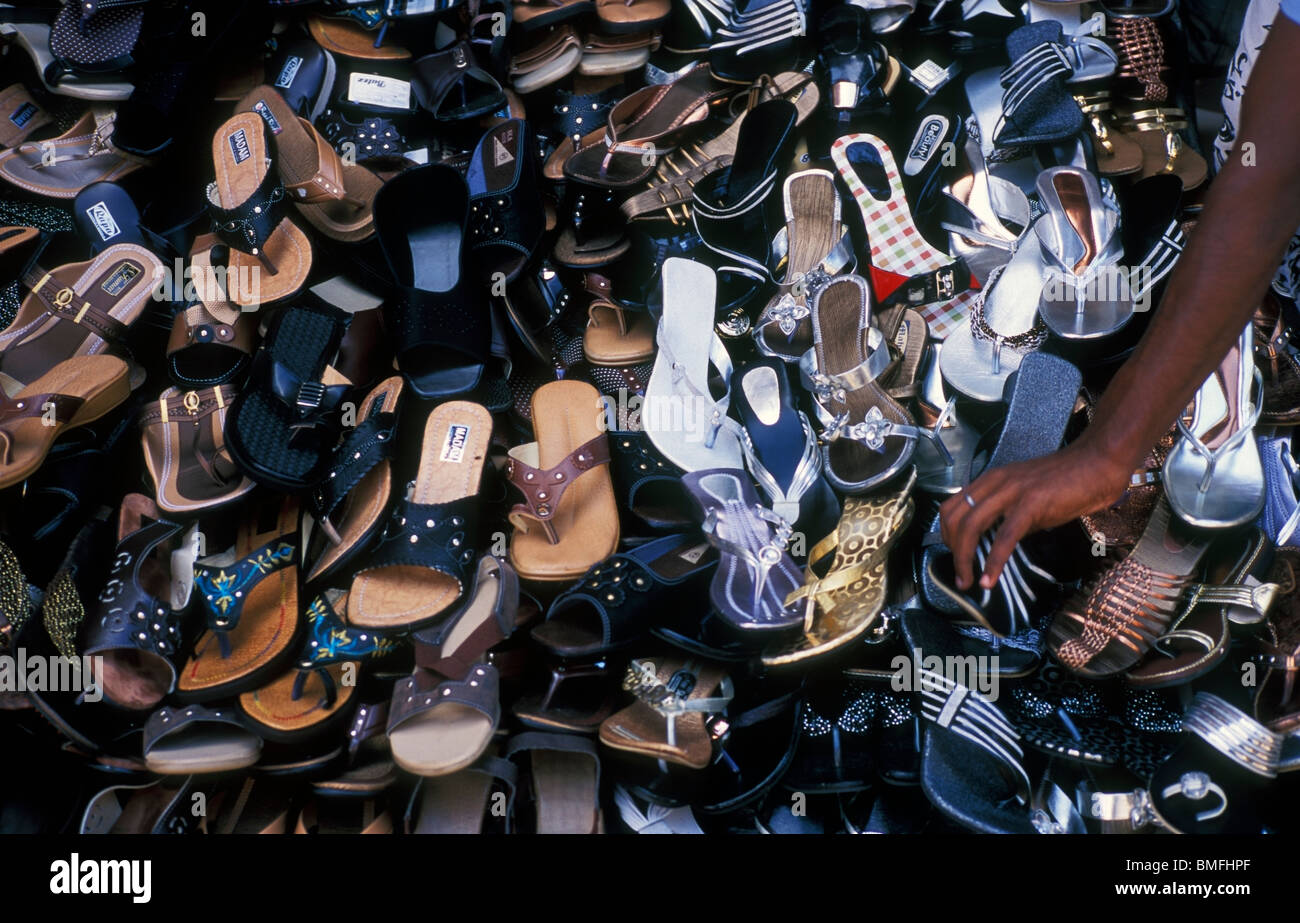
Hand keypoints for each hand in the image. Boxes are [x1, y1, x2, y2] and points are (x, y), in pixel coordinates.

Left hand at [939, 442, 1131, 591]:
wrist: (1098, 464)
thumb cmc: (1068, 481)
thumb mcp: (1027, 498)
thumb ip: (1008, 517)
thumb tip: (996, 544)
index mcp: (991, 480)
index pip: (951, 507)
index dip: (947, 535)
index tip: (955, 556)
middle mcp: (995, 483)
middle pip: (954, 518)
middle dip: (952, 551)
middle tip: (960, 575)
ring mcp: (1011, 492)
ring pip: (971, 526)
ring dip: (964, 559)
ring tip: (969, 581)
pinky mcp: (1031, 504)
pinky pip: (1004, 536)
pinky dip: (994, 561)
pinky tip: (990, 578)